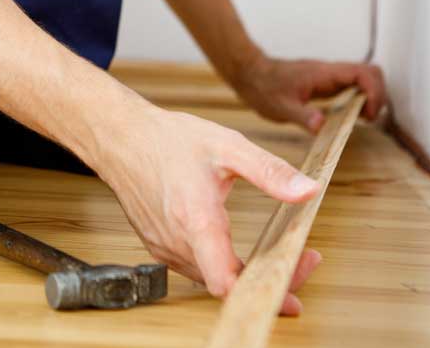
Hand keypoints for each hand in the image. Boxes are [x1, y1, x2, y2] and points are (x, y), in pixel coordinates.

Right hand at [88, 92, 321, 314]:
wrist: (121, 138)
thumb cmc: (167, 140)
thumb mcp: (227, 146)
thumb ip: (270, 172)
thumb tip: (308, 191)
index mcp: (196, 220)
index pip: (227, 281)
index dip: (264, 290)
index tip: (293, 280)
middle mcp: (176, 241)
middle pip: (228, 285)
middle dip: (270, 277)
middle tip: (304, 260)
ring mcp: (163, 247)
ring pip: (211, 278)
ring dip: (244, 273)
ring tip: (276, 252)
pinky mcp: (157, 246)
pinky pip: (194, 268)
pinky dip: (219, 265)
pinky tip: (233, 246)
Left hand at [234, 55, 386, 132]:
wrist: (248, 73)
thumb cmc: (262, 88)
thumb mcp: (279, 107)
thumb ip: (301, 115)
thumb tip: (321, 126)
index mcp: (323, 74)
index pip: (364, 73)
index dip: (374, 92)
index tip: (368, 115)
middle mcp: (330, 72)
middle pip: (371, 73)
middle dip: (378, 95)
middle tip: (368, 118)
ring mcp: (328, 76)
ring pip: (363, 79)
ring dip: (370, 97)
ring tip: (362, 119)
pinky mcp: (324, 83)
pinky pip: (350, 86)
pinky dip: (358, 99)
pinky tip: (348, 116)